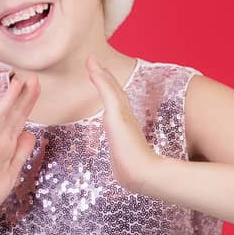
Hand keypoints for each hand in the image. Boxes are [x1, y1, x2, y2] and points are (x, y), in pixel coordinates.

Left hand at [87, 57, 162, 194]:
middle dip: (104, 76)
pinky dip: (101, 79)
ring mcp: (122, 115)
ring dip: (100, 73)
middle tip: (94, 62)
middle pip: (113, 91)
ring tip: (91, 60)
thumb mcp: (124, 160)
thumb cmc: (134, 171)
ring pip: (110, 89)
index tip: (101, 77)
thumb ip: (123, 157)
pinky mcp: (118, 115)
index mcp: (125, 126)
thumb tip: (121, 165)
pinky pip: (107, 92)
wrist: (142, 174)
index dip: (109, 89)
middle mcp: (125, 117)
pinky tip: (93, 68)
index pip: (115, 103)